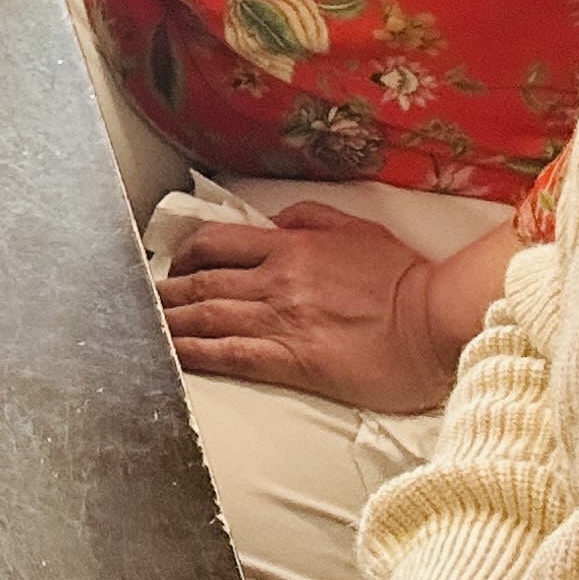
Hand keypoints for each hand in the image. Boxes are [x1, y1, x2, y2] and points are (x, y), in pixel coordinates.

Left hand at [159, 203, 458, 411]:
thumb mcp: (357, 229)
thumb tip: (276, 223)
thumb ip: (311, 220)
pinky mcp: (292, 359)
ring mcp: (281, 320)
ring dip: (168, 323)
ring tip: (141, 330)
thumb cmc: (405, 277)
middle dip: (165, 293)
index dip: (185, 255)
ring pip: (206, 317)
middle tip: (141, 303)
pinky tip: (172, 357)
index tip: (173, 267)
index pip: (216, 243)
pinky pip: (230, 355)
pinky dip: (195, 354)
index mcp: (290, 246)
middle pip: (201, 281)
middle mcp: (276, 280)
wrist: (437, 319)